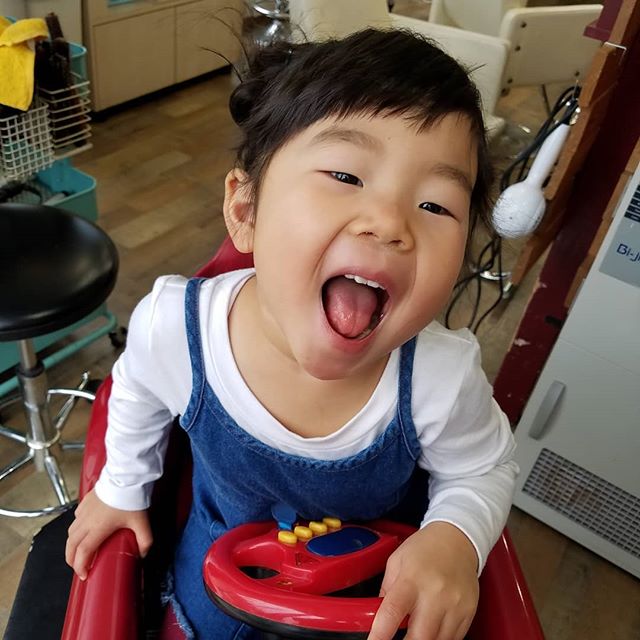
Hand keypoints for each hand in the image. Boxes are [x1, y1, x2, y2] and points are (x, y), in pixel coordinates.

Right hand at [66, 488, 151, 579]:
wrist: (126, 476)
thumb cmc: (131, 498)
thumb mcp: (142, 522)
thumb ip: (145, 540)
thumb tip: (143, 554)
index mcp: (98, 528)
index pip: (82, 553)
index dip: (80, 566)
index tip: (84, 575)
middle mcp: (87, 521)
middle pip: (71, 545)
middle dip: (71, 559)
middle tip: (77, 567)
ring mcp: (84, 511)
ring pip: (70, 532)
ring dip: (71, 545)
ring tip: (77, 552)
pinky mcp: (85, 501)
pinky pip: (75, 519)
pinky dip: (75, 528)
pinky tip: (83, 530)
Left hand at [368, 522, 478, 639]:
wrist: (458, 539)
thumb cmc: (424, 548)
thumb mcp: (396, 561)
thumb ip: (386, 590)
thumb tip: (377, 618)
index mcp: (411, 579)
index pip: (392, 612)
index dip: (380, 634)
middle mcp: (435, 594)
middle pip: (419, 637)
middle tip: (398, 637)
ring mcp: (455, 605)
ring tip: (416, 630)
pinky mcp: (469, 613)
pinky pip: (453, 639)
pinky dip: (440, 638)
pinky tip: (432, 628)